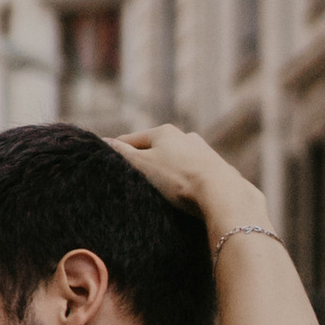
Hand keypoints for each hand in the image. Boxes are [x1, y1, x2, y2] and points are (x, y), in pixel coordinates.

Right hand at [111, 123, 267, 243]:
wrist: (220, 192)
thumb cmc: (177, 178)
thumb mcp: (143, 165)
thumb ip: (123, 154)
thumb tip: (104, 142)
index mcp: (164, 132)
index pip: (131, 139)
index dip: (117, 152)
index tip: (106, 163)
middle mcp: (185, 136)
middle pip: (154, 149)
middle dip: (142, 163)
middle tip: (130, 181)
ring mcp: (202, 151)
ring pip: (174, 161)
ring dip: (163, 172)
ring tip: (155, 190)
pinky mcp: (214, 168)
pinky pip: (189, 172)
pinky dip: (180, 180)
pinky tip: (179, 193)